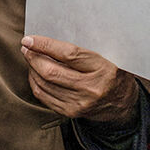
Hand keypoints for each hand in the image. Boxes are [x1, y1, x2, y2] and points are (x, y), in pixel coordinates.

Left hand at [20, 34, 138, 123]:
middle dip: (33, 57)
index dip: (45, 45)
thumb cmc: (113, 73)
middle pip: (51, 72)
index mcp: (102, 69)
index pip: (68, 54)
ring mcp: (80, 103)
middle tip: (26, 47)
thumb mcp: (107, 56)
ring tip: (29, 57)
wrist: (122, 103)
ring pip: (44, 85)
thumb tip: (53, 37)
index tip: (30, 39)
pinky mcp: (71, 112)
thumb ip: (85, 48)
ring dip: (31, 69)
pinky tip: (34, 73)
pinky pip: (45, 97)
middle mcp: (91, 88)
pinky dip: (35, 83)